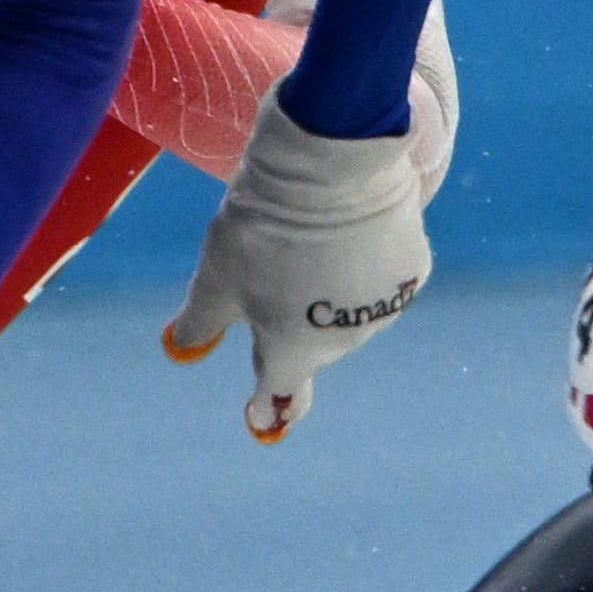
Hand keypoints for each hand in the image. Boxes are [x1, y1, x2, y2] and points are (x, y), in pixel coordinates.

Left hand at [161, 94, 431, 439]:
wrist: (334, 167)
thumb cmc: (262, 226)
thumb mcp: (216, 275)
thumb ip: (201, 320)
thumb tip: (180, 348)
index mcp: (291, 348)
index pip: (278, 390)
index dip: (266, 406)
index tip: (262, 424)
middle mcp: (343, 342)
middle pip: (312, 339)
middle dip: (292, 315)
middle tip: (273, 264)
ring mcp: (383, 308)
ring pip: (349, 307)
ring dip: (330, 287)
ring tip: (315, 236)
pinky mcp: (412, 274)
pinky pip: (383, 276)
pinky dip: (367, 262)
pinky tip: (354, 228)